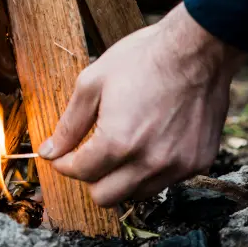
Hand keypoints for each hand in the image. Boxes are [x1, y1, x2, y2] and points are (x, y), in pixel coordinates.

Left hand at [38, 4, 244, 206]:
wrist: (197, 49)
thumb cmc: (143, 59)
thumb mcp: (93, 83)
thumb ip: (69, 124)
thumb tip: (49, 152)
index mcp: (118, 143)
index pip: (80, 173)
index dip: (65, 163)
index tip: (63, 155)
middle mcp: (149, 162)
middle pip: (105, 197)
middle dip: (90, 176)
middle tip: (90, 153)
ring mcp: (177, 166)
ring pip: (136, 193)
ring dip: (122, 176)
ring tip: (122, 144)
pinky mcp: (198, 162)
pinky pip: (165, 181)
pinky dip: (151, 169)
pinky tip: (150, 140)